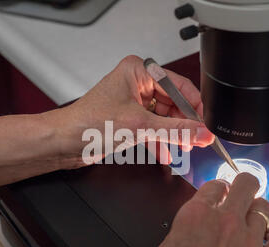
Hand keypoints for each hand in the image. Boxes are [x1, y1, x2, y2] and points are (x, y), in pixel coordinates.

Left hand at [42, 55, 213, 168]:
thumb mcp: (139, 125)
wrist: (63, 142)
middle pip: (172, 103)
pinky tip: (166, 153)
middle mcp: (136, 83)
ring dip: (172, 134)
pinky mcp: (129, 118)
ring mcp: (133, 102)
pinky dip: (159, 140)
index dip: (193, 106)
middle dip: (183, 123)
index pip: (178, 86)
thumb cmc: (87, 123)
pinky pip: (152, 127)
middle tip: (197, 139)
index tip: (205, 124)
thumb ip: (175, 130)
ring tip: (185, 147)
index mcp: (138, 71)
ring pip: (163, 117)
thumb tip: (202, 132)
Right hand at [141, 173, 268, 246]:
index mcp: (195, 217)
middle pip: (246, 184)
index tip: (217, 193)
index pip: (214, 185)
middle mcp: (226, 223)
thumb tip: (184, 235)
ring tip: (253, 217)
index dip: (216, 188)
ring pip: (265, 208)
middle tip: (242, 190)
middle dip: (244, 184)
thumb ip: (177, 236)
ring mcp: (250, 243)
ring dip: (258, 210)